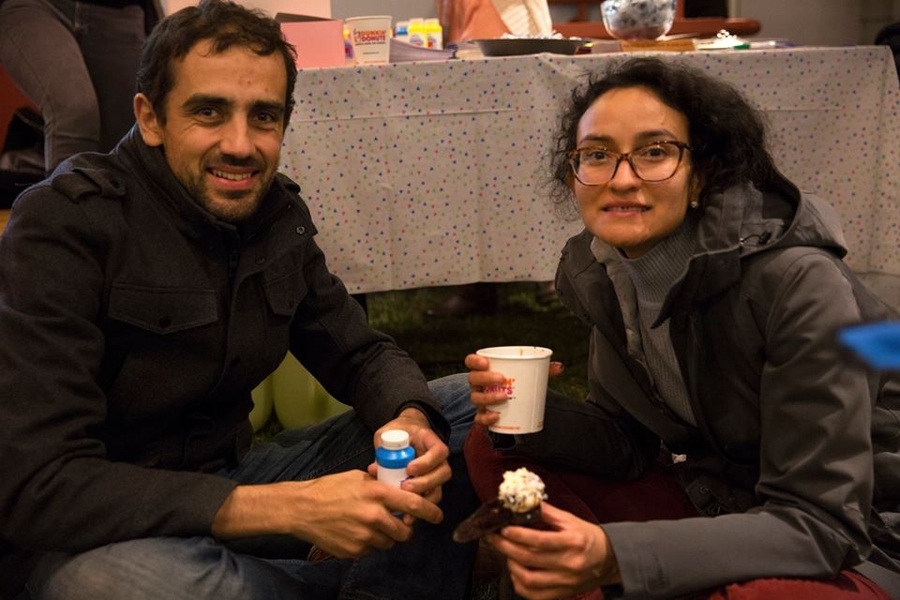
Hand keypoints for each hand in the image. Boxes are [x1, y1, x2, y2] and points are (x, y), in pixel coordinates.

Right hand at [212, 469, 443, 558]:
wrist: (302, 509)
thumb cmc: (329, 489)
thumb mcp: (358, 479)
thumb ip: (380, 485)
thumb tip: (398, 488)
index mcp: (377, 494)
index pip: (414, 505)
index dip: (431, 511)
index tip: (438, 515)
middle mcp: (374, 516)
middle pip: (405, 531)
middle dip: (406, 529)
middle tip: (401, 524)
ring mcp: (364, 536)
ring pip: (389, 543)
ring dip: (387, 537)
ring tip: (373, 526)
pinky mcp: (354, 551)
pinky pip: (371, 550)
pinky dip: (369, 544)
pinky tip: (357, 532)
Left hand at [367, 407, 451, 523]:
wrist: (406, 433)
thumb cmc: (397, 432)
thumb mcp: (388, 433)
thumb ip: (382, 448)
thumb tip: (374, 469)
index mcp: (431, 441)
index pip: (439, 451)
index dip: (427, 462)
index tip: (409, 468)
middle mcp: (439, 459)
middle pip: (443, 473)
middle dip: (425, 484)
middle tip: (405, 487)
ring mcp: (436, 474)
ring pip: (439, 489)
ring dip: (424, 500)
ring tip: (407, 508)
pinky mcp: (430, 487)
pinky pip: (430, 500)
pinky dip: (419, 510)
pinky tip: (407, 517)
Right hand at [464, 353, 562, 428]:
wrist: (511, 404)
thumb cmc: (516, 384)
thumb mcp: (528, 374)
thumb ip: (542, 369)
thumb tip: (560, 367)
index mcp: (484, 370)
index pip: (471, 362)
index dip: (475, 361)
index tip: (486, 362)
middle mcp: (478, 385)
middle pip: (473, 379)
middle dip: (485, 378)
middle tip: (502, 378)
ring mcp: (479, 401)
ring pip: (476, 398)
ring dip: (488, 397)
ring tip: (504, 396)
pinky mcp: (483, 416)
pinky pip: (479, 418)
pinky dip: (486, 418)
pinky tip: (497, 416)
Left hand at [486, 503, 619, 599]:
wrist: (609, 560)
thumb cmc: (588, 537)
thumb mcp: (570, 520)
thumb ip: (547, 512)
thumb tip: (524, 502)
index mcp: (572, 542)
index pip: (539, 540)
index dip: (517, 534)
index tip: (503, 528)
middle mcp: (568, 564)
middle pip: (529, 559)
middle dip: (506, 547)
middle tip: (494, 538)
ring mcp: (565, 582)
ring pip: (529, 580)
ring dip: (511, 566)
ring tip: (506, 554)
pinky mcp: (562, 594)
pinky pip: (534, 595)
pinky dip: (520, 584)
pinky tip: (516, 571)